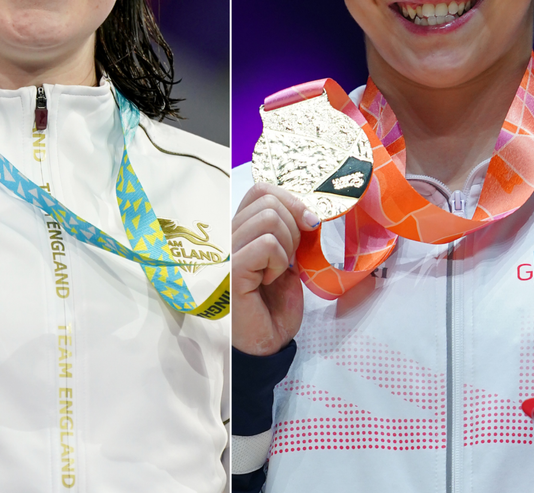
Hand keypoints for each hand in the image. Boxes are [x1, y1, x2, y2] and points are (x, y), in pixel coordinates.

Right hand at [231, 184, 318, 355]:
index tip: (309, 224)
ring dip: (286, 246)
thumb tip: (308, 211)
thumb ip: (288, 231)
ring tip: (275, 271)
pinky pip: (267, 244)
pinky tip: (267, 281)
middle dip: (293, 227)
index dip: (291, 201)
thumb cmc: (273, 304)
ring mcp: (223, 251)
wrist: (266, 342)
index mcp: (238, 229)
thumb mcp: (287, 258)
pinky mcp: (229, 268)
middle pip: (268, 201)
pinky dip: (277, 262)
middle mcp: (225, 236)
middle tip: (287, 258)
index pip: (261, 190)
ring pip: (269, 219)